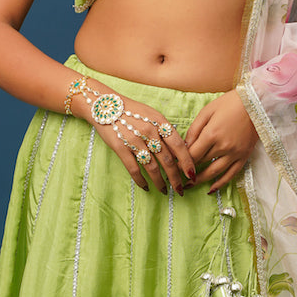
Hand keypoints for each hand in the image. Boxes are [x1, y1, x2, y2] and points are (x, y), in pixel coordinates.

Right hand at [73, 85, 196, 194]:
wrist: (104, 105)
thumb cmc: (132, 111)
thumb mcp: (153, 114)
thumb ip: (165, 130)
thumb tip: (179, 150)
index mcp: (159, 122)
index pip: (178, 145)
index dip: (187, 161)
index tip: (191, 173)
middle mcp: (149, 131)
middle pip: (167, 160)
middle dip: (175, 178)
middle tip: (180, 189)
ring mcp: (134, 140)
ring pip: (152, 167)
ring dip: (160, 182)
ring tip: (164, 190)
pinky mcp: (120, 148)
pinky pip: (134, 169)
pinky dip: (141, 180)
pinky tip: (146, 187)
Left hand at [186, 90, 258, 192]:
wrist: (256, 103)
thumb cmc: (229, 103)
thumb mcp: (207, 111)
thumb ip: (194, 129)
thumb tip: (184, 146)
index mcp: (211, 134)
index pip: (192, 155)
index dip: (181, 163)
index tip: (173, 167)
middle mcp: (223, 146)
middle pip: (201, 163)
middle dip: (188, 170)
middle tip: (177, 175)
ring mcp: (235, 153)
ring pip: (214, 172)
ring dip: (200, 180)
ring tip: (189, 185)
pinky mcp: (244, 156)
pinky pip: (231, 174)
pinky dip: (220, 183)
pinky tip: (211, 189)